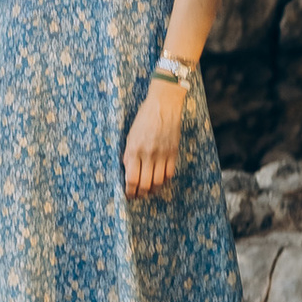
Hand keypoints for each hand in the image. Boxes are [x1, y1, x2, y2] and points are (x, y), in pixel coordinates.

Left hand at [122, 78, 186, 199]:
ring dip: (152, 190)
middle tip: (137, 196)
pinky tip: (159, 181)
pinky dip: (163, 181)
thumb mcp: (130, 135)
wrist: (164, 105)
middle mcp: (149, 154)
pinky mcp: (173, 153)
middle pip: (145, 184)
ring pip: (158, 182)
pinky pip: (169, 173)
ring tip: (148, 191)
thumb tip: (128, 171)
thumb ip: (129, 154)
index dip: (129, 191)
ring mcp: (162, 154)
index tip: (128, 195)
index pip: (132, 179)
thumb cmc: (144, 118)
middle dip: (140, 194)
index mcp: (135, 149)